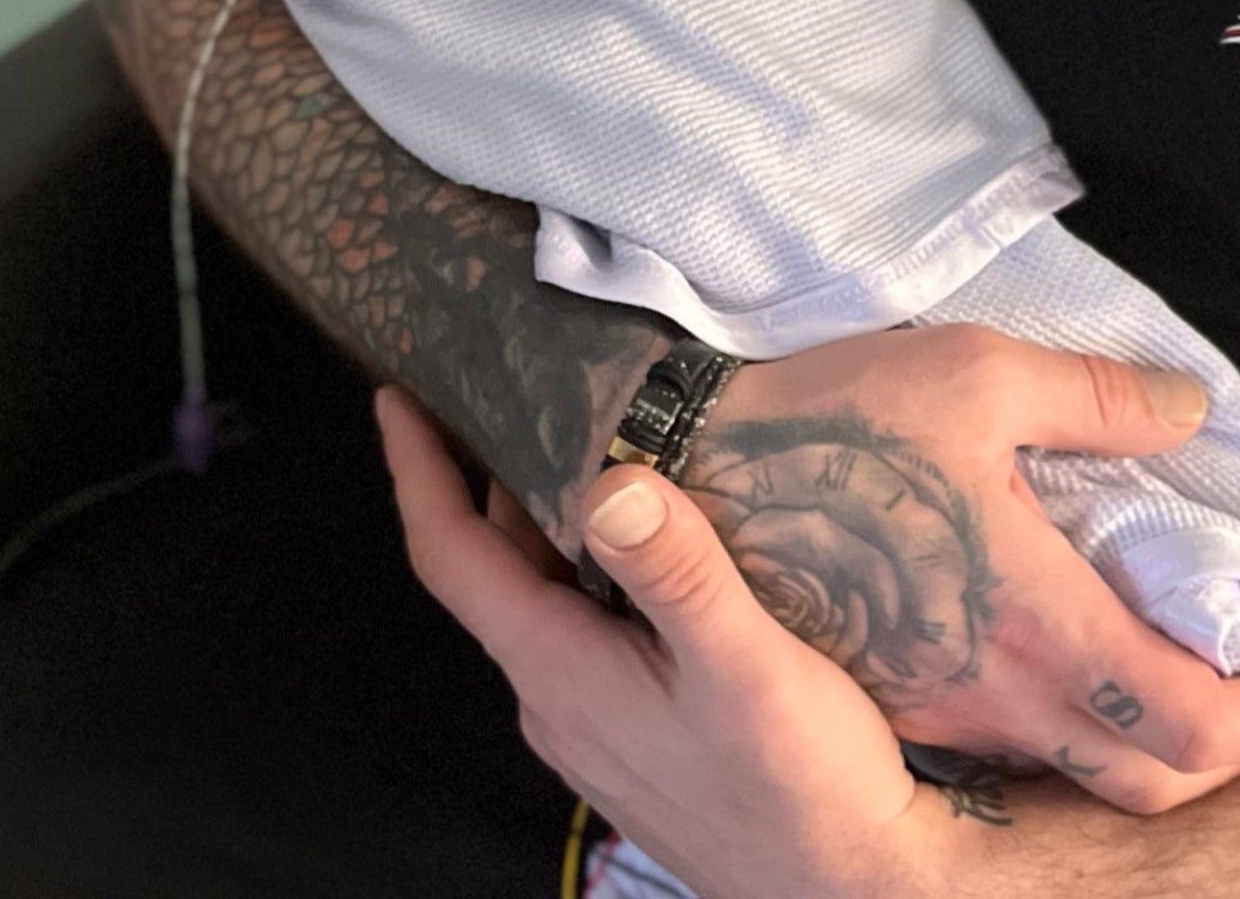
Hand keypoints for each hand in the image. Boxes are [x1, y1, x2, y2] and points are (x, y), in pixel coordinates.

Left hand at [382, 386, 953, 898]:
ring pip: (540, 603)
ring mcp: (588, 727)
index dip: (419, 472)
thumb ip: (679, 573)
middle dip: (484, 479)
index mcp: (560, 671)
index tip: (397, 398)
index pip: (452, 558)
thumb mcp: (749, 664)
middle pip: (493, 572)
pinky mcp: (628, 739)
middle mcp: (554, 701)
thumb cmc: (802, 781)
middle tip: (505, 389)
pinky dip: (586, 568)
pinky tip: (645, 545)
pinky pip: (580, 633)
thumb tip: (612, 485)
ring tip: (580, 439)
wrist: (842, 885)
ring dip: (541, 523)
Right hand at [666, 324, 1239, 787]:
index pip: (1192, 721)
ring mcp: (943, 711)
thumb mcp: (980, 371)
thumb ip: (1099, 396)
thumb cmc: (834, 419)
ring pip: (1084, 770)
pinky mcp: (900, 699)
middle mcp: (997, 692)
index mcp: (1036, 624)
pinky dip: (1084, 729)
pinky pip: (1019, 747)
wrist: (681, 476)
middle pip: (1154, 777)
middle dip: (1235, 751)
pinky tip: (1092, 664)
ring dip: (1159, 743)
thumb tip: (1192, 412)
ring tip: (1200, 678)